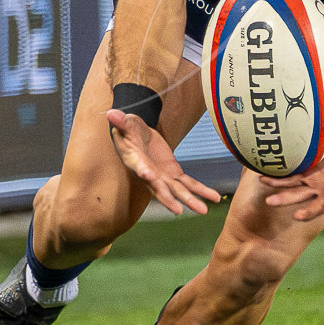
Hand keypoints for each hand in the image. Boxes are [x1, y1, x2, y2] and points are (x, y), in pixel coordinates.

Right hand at [105, 109, 222, 215]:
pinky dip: (201, 190)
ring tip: (203, 211)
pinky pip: (189, 183)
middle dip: (168, 199)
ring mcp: (162, 176)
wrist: (139, 136)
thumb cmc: (129, 130)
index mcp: (135, 160)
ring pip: (177, 190)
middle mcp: (149, 173)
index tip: (148, 176)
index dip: (144, 171)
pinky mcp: (173, 173)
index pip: (139, 166)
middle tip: (177, 210)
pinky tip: (213, 198)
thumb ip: (120, 120)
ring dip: (190, 200)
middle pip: (158, 187)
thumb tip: (110, 113)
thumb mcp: (126, 123)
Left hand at [262, 141, 323, 221]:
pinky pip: (290, 179)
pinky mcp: (308, 175)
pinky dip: (278, 179)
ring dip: (283, 196)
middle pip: (315, 203)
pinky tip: (262, 178)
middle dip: (305, 209)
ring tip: (268, 200)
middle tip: (295, 216)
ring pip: (298, 193)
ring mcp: (317, 185)